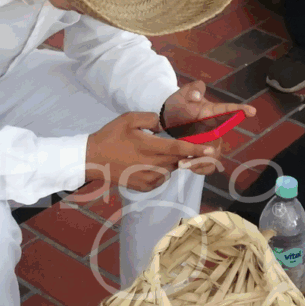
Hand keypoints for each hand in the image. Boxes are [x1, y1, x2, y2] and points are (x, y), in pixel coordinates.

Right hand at [86, 111, 217, 192]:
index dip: (196, 149)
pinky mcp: (143, 187)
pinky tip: (151, 162)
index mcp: (148, 147)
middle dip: (188, 155)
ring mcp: (147, 178)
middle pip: (178, 161)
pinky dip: (162, 171)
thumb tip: (164, 126)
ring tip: (161, 151)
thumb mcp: (129, 118)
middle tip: (193, 147)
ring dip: (173, 161)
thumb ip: (150, 119)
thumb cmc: (111, 136)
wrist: (93, 159)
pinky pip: (161, 179)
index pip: (179, 149)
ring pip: (170, 170)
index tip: (211, 150)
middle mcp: (151, 165)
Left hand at [161, 80, 255, 173]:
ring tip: (183, 162)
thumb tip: (197, 96)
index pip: (227, 110)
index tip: (252, 111)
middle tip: (195, 155)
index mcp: (211, 111)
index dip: (240, 109)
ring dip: (201, 161)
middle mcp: (214, 127)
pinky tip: (187, 165)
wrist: (167, 120)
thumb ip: (192, 90)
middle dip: (211, 150)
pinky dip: (200, 168)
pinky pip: (209, 165)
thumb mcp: (182, 94)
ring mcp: (210, 141)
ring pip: (215, 155)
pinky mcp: (204, 152)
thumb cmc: (178, 104)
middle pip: (220, 140)